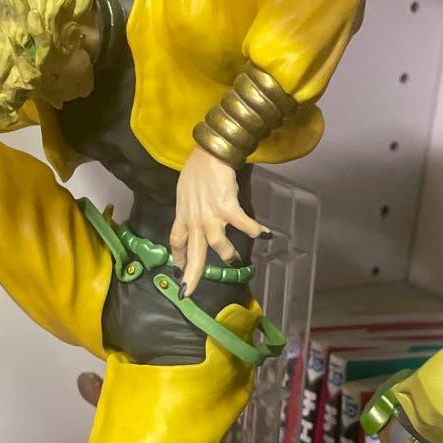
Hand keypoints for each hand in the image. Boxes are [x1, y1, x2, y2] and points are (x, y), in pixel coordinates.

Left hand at [170, 146, 268, 296]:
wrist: (211, 150)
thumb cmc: (197, 168)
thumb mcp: (185, 191)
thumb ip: (189, 207)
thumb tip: (195, 215)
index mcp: (183, 215)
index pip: (176, 241)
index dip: (178, 258)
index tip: (179, 271)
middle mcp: (195, 219)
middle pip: (193, 253)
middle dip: (191, 275)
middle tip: (188, 293)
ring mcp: (211, 214)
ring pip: (216, 245)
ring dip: (227, 255)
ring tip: (235, 261)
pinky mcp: (227, 207)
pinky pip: (242, 225)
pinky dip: (254, 231)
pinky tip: (265, 234)